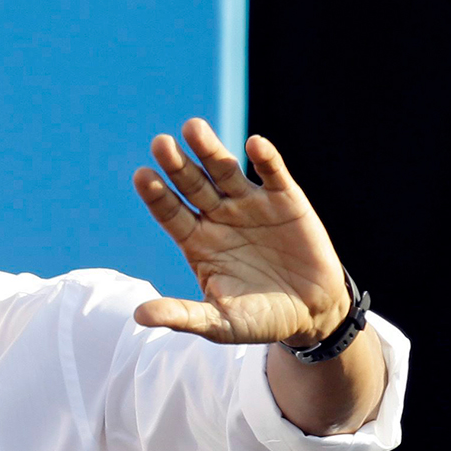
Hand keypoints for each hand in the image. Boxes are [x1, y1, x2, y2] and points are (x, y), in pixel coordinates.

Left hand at [132, 118, 349, 345]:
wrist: (311, 314)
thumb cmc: (258, 319)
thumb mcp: (219, 323)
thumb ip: (183, 315)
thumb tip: (139, 316)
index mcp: (196, 240)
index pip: (169, 212)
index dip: (156, 195)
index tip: (141, 176)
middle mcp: (217, 216)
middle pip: (192, 185)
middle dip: (176, 165)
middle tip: (159, 143)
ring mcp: (249, 205)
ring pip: (225, 171)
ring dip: (210, 150)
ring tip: (192, 128)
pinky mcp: (284, 200)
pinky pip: (272, 174)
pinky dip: (265, 159)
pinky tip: (254, 145)